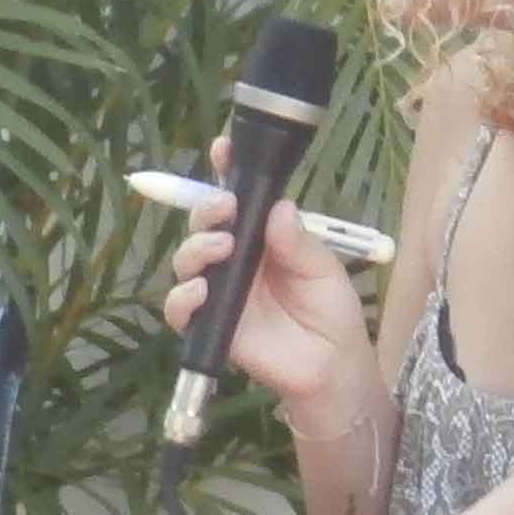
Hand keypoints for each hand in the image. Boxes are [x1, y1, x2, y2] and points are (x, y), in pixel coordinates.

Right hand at [156, 130, 378, 419]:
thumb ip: (298, 241)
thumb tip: (278, 207)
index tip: (222, 148)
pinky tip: (202, 292)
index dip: (225, 172)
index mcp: (260, 237)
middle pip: (202, 225)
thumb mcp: (323, 268)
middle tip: (225, 208)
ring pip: (186, 261)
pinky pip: (179, 309)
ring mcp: (218, 291)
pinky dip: (183, 298)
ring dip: (196, 248)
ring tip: (221, 249)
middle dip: (206, 209)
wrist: (334, 365)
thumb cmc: (330, 311)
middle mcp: (233, 260)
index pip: (236, 199)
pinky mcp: (209, 325)